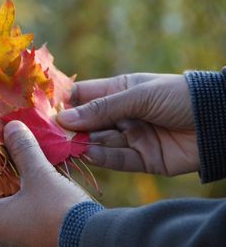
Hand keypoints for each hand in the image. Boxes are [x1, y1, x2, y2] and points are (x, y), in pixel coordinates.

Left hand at [0, 121, 90, 246]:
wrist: (93, 238)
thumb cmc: (59, 211)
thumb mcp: (40, 176)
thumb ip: (23, 150)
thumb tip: (10, 126)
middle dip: (4, 162)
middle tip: (9, 137)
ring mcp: (16, 230)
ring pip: (11, 193)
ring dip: (18, 172)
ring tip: (24, 147)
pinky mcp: (32, 229)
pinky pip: (24, 201)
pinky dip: (28, 184)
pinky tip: (37, 166)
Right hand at [57, 73, 198, 175]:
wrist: (219, 121)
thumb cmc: (178, 96)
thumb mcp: (138, 96)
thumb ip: (102, 108)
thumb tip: (63, 118)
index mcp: (120, 92)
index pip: (84, 96)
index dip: (64, 102)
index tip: (44, 110)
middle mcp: (122, 115)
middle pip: (88, 122)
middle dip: (70, 128)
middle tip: (49, 134)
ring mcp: (132, 137)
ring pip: (100, 142)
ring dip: (84, 144)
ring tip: (64, 146)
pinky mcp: (142, 159)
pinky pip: (118, 160)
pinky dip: (103, 158)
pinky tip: (88, 155)